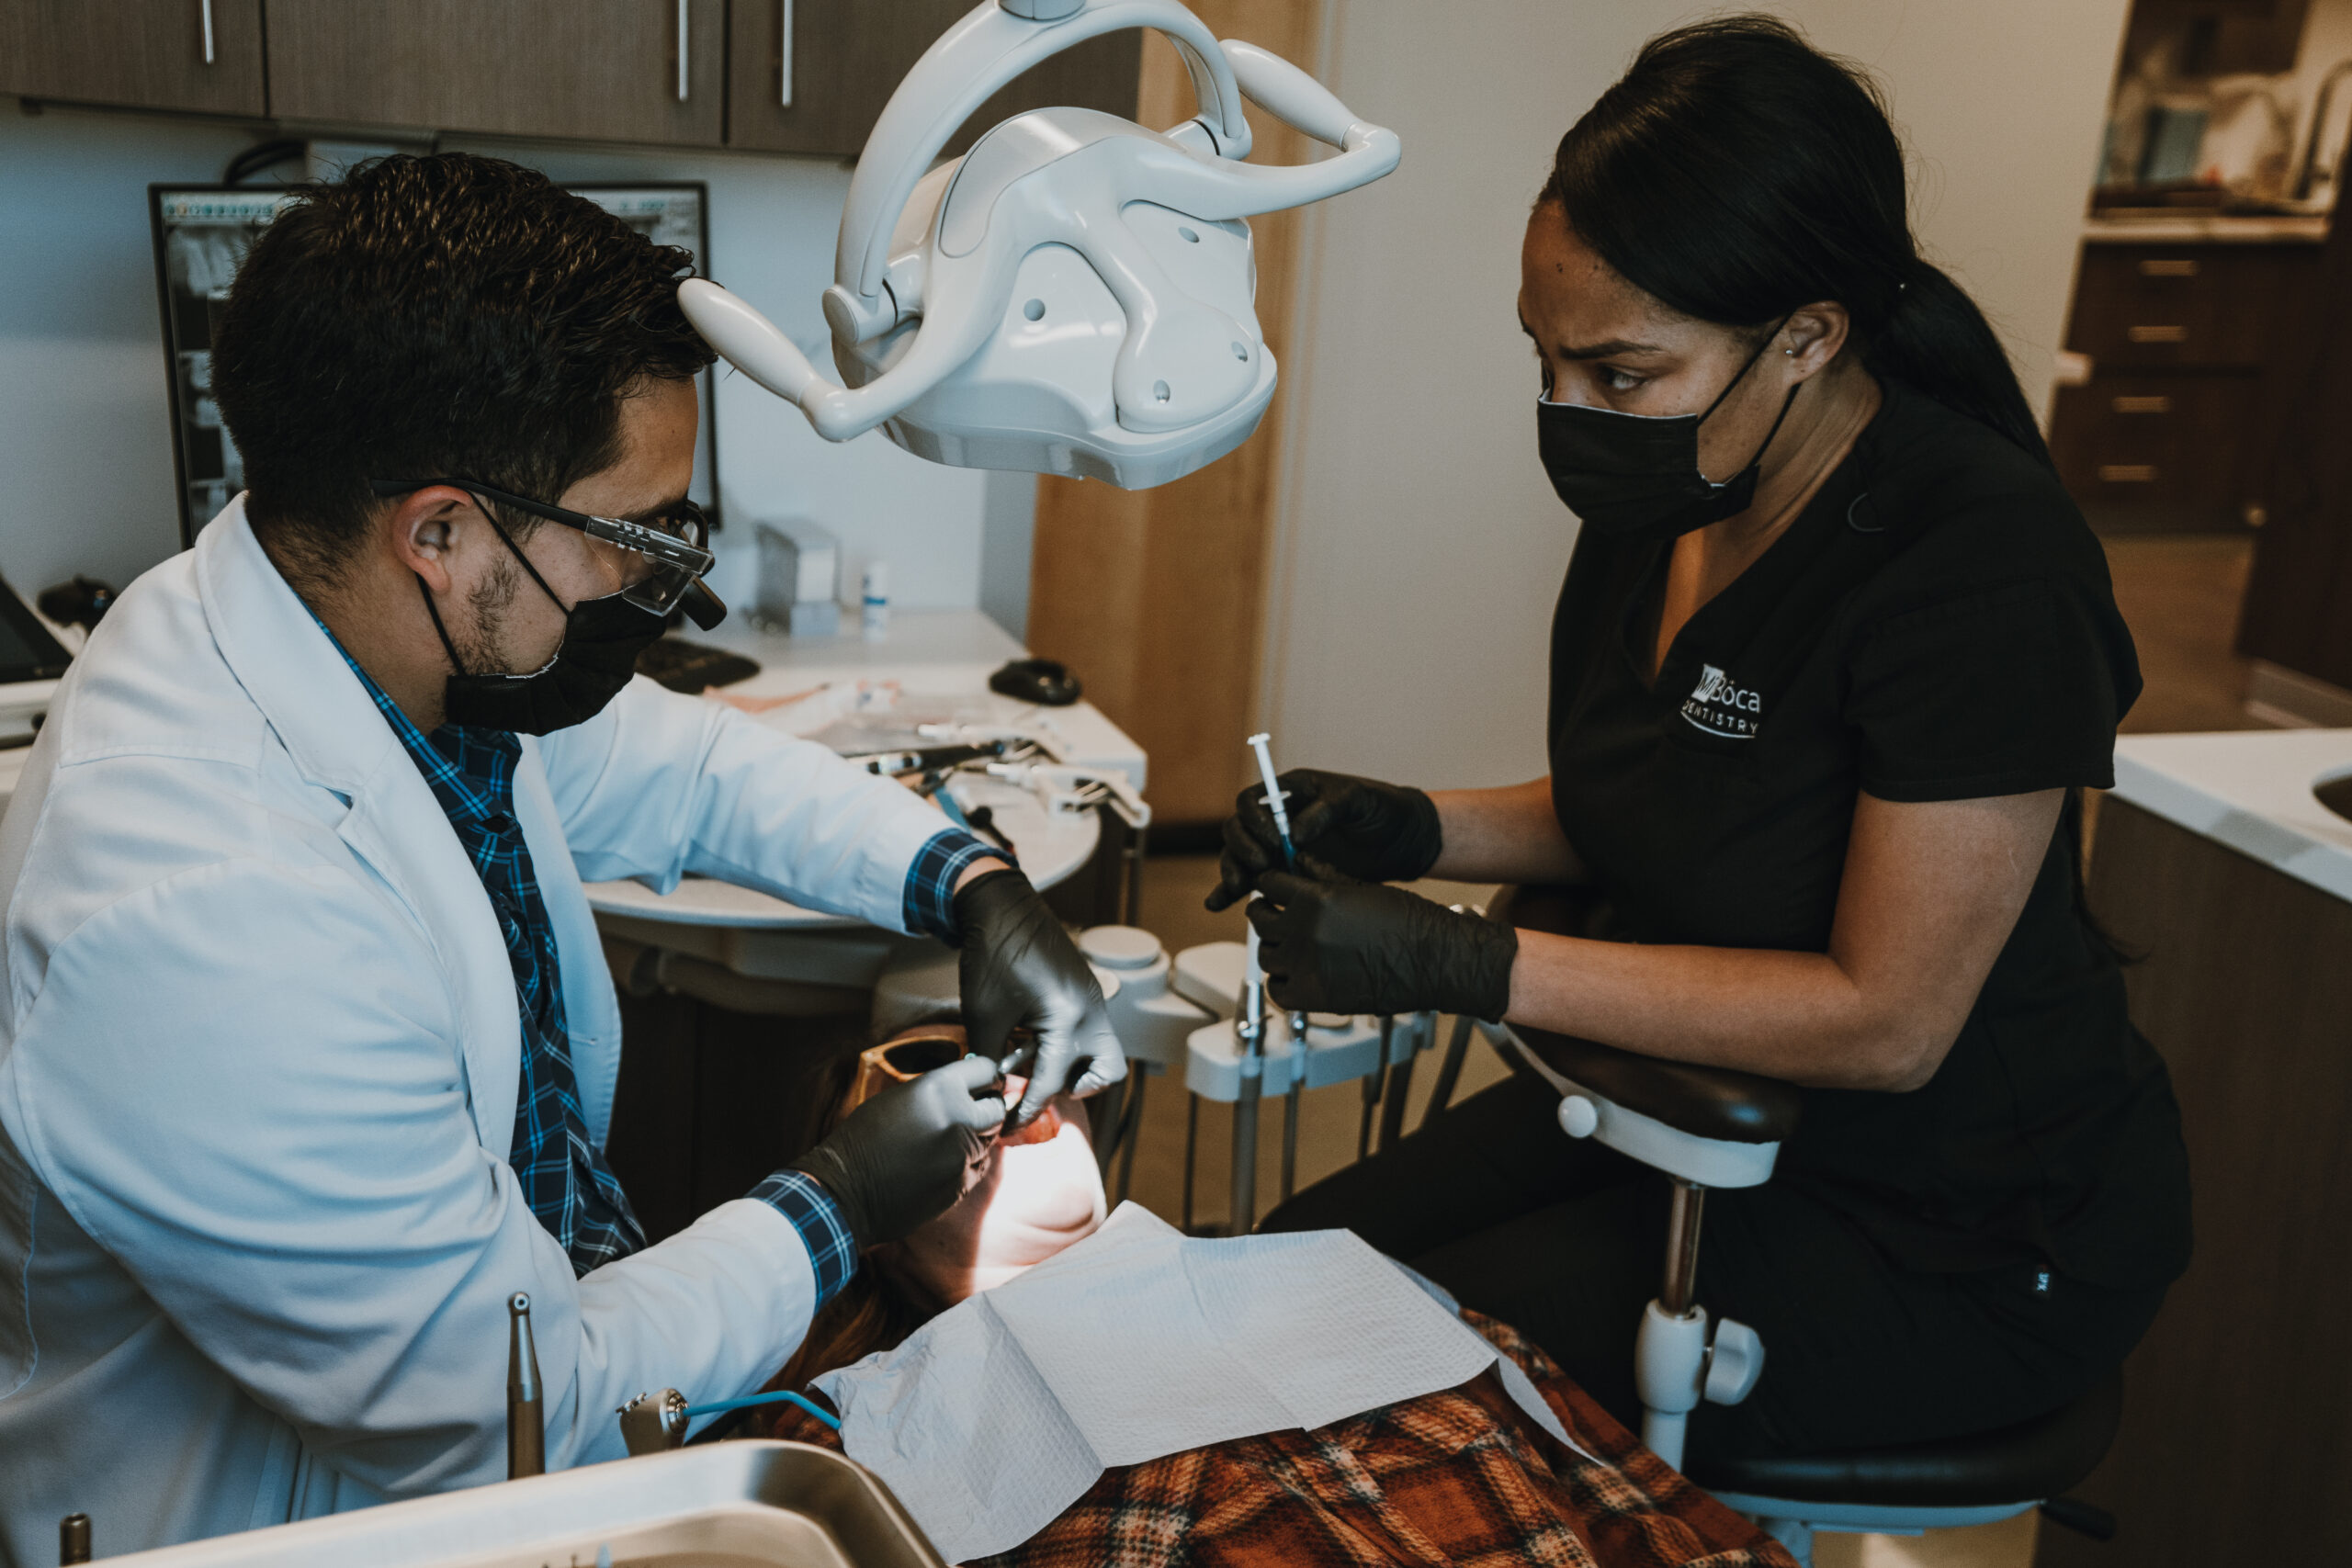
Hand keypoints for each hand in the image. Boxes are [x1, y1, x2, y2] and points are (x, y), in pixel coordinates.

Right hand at [787, 1055, 1006, 1248]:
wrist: (846, 1190)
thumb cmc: (864, 1139)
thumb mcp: (898, 1098)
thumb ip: (938, 1090)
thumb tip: (968, 1087)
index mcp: (939, 1088)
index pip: (986, 1069)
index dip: (987, 1075)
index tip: (985, 1081)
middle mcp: (958, 1118)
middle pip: (997, 1107)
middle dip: (988, 1107)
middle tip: (974, 1111)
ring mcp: (962, 1154)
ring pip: (990, 1139)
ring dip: (977, 1136)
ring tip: (947, 1140)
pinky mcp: (961, 1183)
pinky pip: (978, 1166)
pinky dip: (967, 1163)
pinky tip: (941, 1163)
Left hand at [954, 869, 1126, 1125]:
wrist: (1001, 906)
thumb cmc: (993, 955)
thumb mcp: (985, 1014)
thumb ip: (991, 1058)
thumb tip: (992, 1090)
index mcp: (1068, 1017)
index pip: (1054, 1080)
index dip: (1028, 1108)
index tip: (1010, 1125)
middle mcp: (1090, 1010)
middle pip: (1107, 1071)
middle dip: (1076, 1089)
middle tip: (1039, 1090)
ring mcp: (1091, 999)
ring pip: (1098, 1052)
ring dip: (1065, 1066)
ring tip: (1019, 1061)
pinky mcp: (1082, 992)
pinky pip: (1084, 1031)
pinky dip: (1060, 1045)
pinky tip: (1024, 1040)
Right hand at [1206, 769, 1442, 911]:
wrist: (1403, 840)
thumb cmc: (1382, 810)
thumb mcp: (1357, 801)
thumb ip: (1325, 810)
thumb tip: (1294, 833)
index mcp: (1291, 793)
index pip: (1251, 801)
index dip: (1254, 820)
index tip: (1274, 840)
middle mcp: (1278, 819)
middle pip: (1237, 831)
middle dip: (1241, 848)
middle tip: (1262, 865)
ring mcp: (1279, 848)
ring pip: (1239, 857)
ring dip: (1232, 871)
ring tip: (1240, 888)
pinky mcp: (1285, 873)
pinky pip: (1250, 880)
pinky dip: (1231, 891)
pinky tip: (1218, 903)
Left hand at [1248, 863, 1517, 1019]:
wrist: (1435, 961)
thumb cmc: (1408, 922)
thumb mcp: (1361, 888)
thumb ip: (1323, 876)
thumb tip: (1299, 863)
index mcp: (1315, 899)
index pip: (1268, 883)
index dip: (1270, 883)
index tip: (1273, 888)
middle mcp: (1304, 931)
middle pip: (1260, 918)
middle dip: (1266, 912)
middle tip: (1275, 913)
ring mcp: (1306, 966)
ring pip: (1265, 953)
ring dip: (1274, 947)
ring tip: (1290, 945)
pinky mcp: (1314, 997)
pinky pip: (1277, 990)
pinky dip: (1281, 982)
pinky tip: (1294, 974)